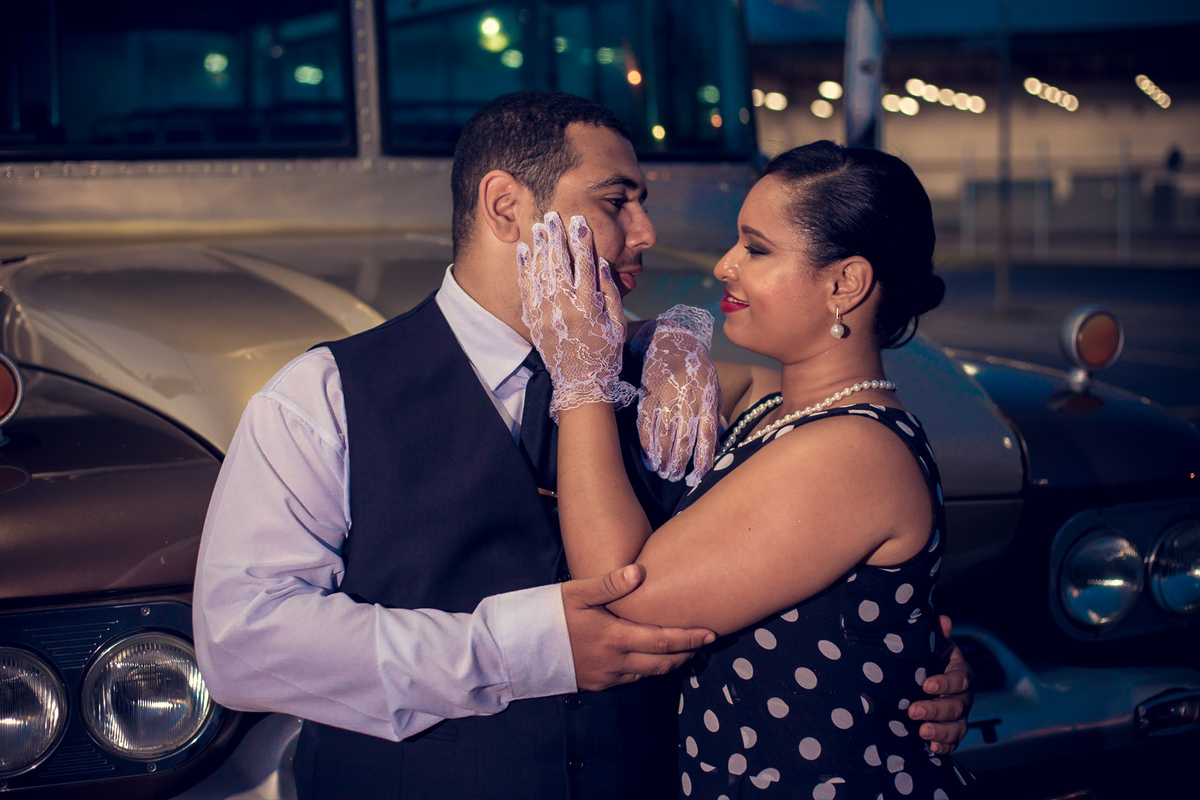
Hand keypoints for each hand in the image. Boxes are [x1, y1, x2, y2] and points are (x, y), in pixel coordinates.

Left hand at [517, 212, 637, 417]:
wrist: (580, 383)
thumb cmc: (604, 353)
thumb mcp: (618, 324)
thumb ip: (611, 293)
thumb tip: (603, 264)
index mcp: (589, 305)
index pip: (586, 264)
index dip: (582, 240)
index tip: (579, 220)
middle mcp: (565, 306)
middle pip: (559, 262)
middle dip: (556, 236)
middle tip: (552, 215)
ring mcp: (546, 313)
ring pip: (541, 272)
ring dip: (539, 246)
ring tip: (538, 226)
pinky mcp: (534, 321)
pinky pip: (527, 289)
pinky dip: (524, 268)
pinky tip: (524, 251)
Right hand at [562, 564, 715, 690]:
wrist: (519, 650)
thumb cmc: (548, 614)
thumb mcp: (576, 592)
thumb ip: (610, 583)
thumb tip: (639, 571)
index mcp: (614, 638)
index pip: (662, 641)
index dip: (689, 639)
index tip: (710, 633)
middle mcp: (614, 661)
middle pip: (662, 663)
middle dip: (686, 653)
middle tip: (704, 642)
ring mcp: (606, 677)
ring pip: (649, 674)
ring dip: (669, 663)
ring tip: (684, 650)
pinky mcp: (596, 685)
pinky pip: (630, 678)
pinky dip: (648, 669)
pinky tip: (651, 658)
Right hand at [632, 305, 721, 486]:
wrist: (674, 340)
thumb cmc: (698, 369)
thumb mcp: (713, 389)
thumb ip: (713, 415)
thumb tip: (714, 444)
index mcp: (707, 401)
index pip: (707, 438)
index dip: (702, 460)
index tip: (697, 477)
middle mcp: (688, 401)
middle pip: (683, 441)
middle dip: (678, 464)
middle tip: (674, 478)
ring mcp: (666, 398)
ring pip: (663, 436)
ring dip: (662, 458)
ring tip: (662, 471)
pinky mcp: (648, 394)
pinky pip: (646, 425)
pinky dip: (646, 444)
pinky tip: (648, 457)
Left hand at [909, 615, 973, 753]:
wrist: (922, 675)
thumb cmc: (927, 657)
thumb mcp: (931, 644)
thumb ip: (936, 634)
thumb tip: (942, 619)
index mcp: (960, 673)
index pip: (959, 679)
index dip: (945, 683)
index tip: (925, 684)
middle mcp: (963, 696)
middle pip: (956, 707)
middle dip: (936, 710)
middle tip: (913, 711)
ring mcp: (958, 716)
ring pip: (958, 728)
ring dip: (941, 732)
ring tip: (922, 733)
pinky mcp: (950, 731)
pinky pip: (953, 743)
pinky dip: (944, 747)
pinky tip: (930, 748)